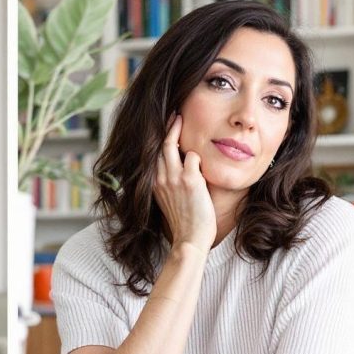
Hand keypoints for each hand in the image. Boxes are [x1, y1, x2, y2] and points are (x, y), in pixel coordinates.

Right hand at [154, 115, 215, 253]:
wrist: (189, 239)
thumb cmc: (184, 223)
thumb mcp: (168, 202)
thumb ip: (169, 185)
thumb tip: (177, 171)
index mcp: (153, 184)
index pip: (153, 155)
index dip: (158, 139)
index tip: (165, 128)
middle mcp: (160, 179)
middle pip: (159, 145)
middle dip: (165, 127)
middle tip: (173, 114)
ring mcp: (174, 178)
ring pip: (170, 146)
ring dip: (176, 130)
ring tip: (180, 118)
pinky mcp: (190, 181)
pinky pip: (193, 157)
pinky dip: (197, 157)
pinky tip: (201, 160)